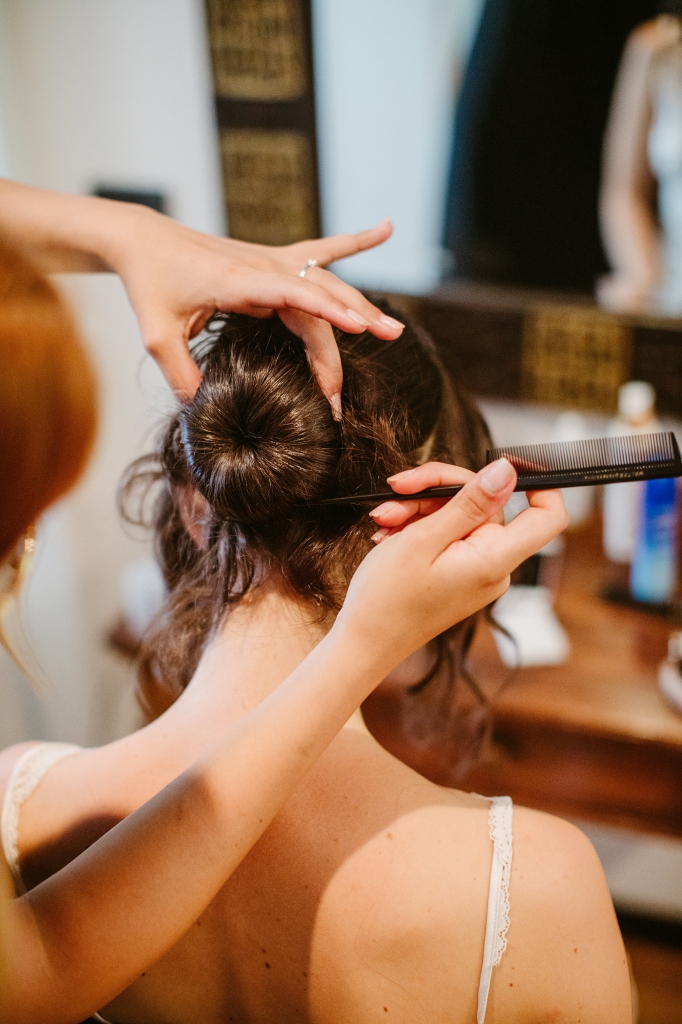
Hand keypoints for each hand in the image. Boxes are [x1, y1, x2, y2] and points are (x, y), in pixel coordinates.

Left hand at [110, 208, 403, 404]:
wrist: (144, 240)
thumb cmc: (149, 283)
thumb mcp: (156, 335)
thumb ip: (180, 374)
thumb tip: (201, 414)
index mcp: (238, 280)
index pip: (293, 293)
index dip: (329, 310)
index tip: (359, 328)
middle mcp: (263, 266)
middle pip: (317, 302)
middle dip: (341, 340)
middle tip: (346, 388)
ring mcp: (272, 261)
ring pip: (327, 284)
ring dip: (361, 306)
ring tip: (392, 331)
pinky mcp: (273, 262)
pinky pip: (322, 251)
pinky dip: (355, 242)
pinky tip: (386, 229)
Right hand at [337, 459, 567, 669]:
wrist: (363, 642)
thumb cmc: (387, 599)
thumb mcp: (424, 539)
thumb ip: (469, 503)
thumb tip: (506, 472)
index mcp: (494, 560)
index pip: (549, 515)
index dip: (538, 482)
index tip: (502, 463)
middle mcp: (494, 566)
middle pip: (487, 503)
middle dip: (438, 490)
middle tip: (400, 490)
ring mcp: (477, 569)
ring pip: (460, 514)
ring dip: (419, 508)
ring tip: (385, 520)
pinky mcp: (459, 571)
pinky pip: (449, 533)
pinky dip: (419, 526)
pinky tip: (391, 533)